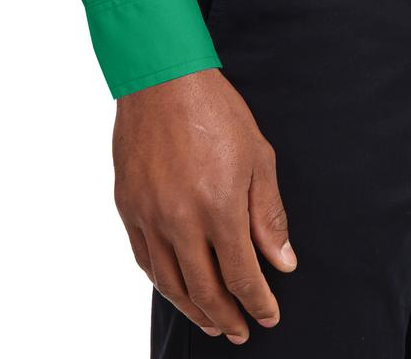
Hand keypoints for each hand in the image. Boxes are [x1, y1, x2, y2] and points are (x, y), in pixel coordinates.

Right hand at [113, 67, 296, 342]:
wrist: (163, 79)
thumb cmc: (215, 111)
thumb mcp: (258, 157)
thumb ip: (269, 215)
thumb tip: (283, 262)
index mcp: (219, 208)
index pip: (242, 276)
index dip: (258, 303)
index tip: (269, 315)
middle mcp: (181, 221)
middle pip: (205, 290)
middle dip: (228, 317)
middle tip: (241, 331)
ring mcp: (150, 217)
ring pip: (171, 284)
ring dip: (194, 310)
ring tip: (212, 322)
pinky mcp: (128, 208)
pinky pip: (144, 260)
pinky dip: (163, 283)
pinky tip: (176, 289)